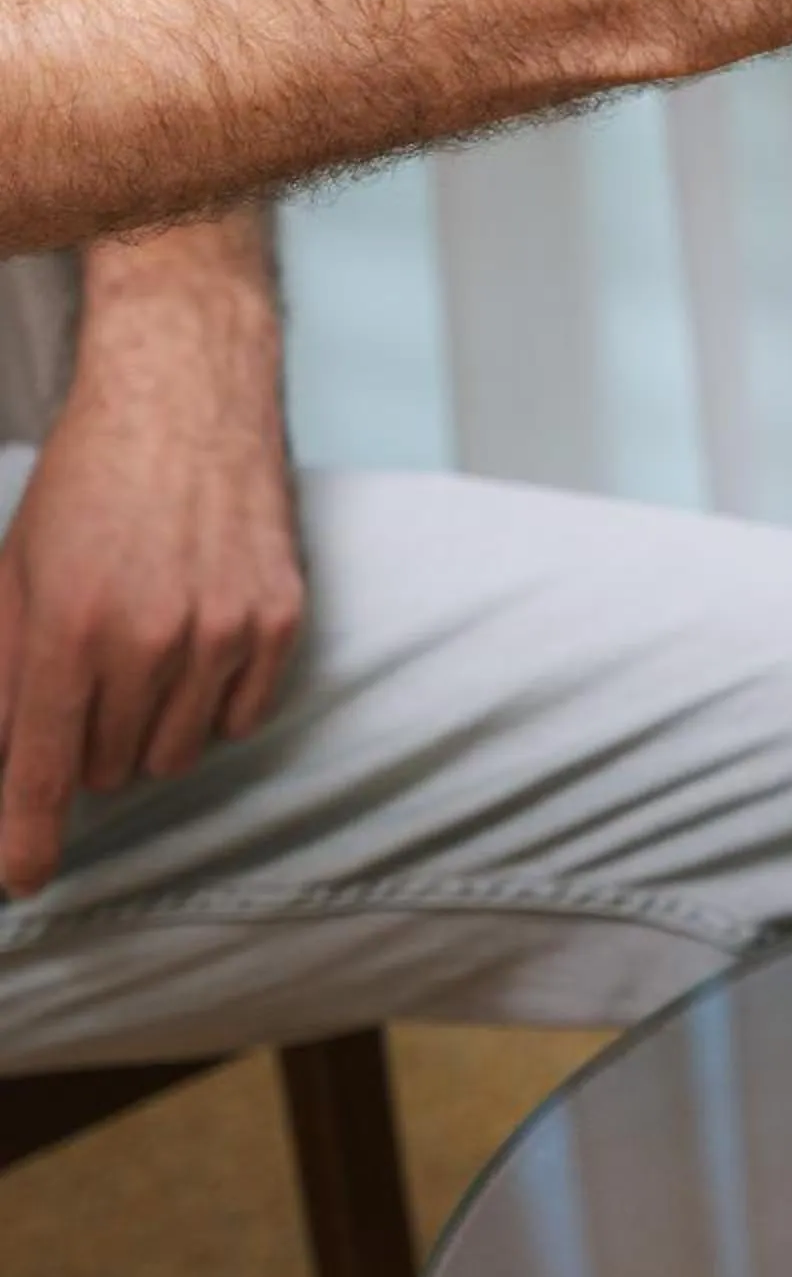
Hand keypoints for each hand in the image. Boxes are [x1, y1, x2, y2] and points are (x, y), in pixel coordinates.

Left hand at [0, 288, 303, 894]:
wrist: (185, 396)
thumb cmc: (86, 483)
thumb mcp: (15, 574)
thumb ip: (3, 677)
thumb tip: (5, 762)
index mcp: (71, 624)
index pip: (44, 770)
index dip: (26, 838)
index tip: (20, 880)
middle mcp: (154, 637)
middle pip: (108, 768)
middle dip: (85, 746)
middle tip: (85, 680)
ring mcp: (225, 631)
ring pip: (174, 753)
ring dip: (146, 728)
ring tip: (141, 653)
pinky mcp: (279, 620)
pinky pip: (237, 718)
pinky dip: (208, 704)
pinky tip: (194, 642)